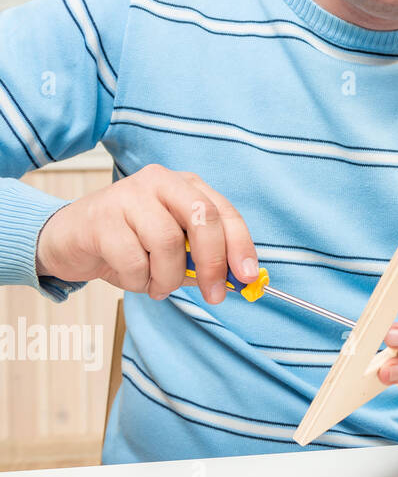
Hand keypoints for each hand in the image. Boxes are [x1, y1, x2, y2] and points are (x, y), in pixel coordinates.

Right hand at [34, 163, 257, 304]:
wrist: (68, 240)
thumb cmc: (128, 242)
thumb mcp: (172, 247)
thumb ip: (203, 257)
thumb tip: (238, 279)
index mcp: (186, 185)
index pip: (225, 212)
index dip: (241, 246)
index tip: (249, 277)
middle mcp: (161, 182)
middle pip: (203, 219)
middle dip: (213, 263)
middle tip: (214, 294)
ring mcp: (129, 195)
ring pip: (168, 243)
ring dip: (167, 277)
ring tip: (157, 284)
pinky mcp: (102, 217)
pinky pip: (134, 259)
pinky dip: (138, 280)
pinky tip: (131, 277)